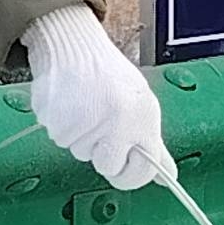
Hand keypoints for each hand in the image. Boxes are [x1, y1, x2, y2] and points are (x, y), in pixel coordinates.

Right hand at [21, 2, 176, 190]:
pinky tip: (71, 105)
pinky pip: (62, 140)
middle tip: (104, 126)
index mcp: (142, 119)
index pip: (140, 173)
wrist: (75, 48)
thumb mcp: (141, 106)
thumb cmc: (109, 76)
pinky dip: (65, 127)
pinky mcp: (57, 123)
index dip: (132, 173)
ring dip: (84, 136)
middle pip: (108, 167)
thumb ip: (153, 145)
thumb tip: (166, 176)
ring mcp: (85, 125)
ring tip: (87, 106)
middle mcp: (116, 123)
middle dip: (105, 154)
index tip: (127, 163)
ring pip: (82, 153)